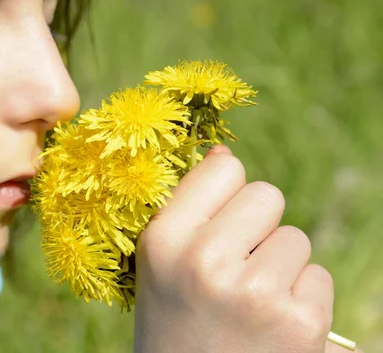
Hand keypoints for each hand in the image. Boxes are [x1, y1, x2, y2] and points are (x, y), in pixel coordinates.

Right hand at [134, 146, 354, 351]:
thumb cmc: (175, 320)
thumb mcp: (159, 263)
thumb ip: (187, 207)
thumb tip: (223, 153)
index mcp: (164, 239)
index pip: (225, 168)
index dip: (226, 194)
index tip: (218, 222)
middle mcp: (206, 260)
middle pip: (267, 195)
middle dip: (257, 227)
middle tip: (234, 267)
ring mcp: (256, 291)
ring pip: (295, 237)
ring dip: (279, 265)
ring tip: (248, 302)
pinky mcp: (300, 321)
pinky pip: (317, 275)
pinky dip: (301, 296)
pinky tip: (271, 323)